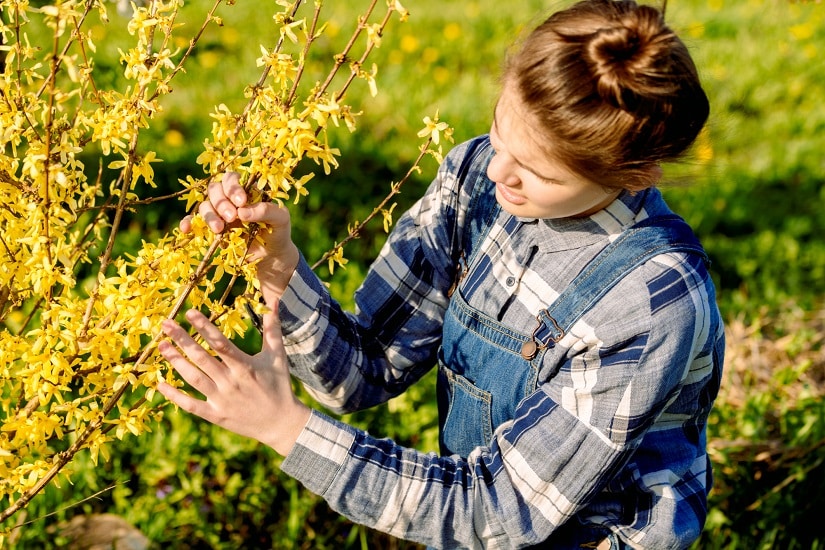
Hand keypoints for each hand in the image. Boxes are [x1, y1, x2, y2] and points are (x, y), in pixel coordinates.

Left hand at [157, 307, 310, 456]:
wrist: (281, 423)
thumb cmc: (279, 386)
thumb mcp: (278, 357)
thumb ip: (272, 330)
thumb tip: (272, 302)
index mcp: (245, 366)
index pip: (220, 343)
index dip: (204, 327)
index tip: (189, 312)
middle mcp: (231, 382)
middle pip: (202, 357)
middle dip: (182, 339)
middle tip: (165, 324)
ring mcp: (221, 399)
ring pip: (194, 378)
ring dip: (176, 361)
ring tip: (161, 346)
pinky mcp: (216, 415)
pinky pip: (191, 405)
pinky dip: (175, 396)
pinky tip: (160, 384)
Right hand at [182, 172, 299, 303]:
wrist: (272, 256)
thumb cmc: (277, 232)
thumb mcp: (281, 219)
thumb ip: (267, 211)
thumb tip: (243, 212)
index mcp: (245, 191)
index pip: (231, 179)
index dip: (233, 188)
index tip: (242, 202)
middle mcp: (229, 199)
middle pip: (215, 190)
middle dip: (221, 202)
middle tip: (232, 217)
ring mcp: (218, 214)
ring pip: (204, 205)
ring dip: (209, 215)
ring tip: (219, 229)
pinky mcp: (211, 229)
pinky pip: (193, 222)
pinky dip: (188, 223)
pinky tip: (186, 229)